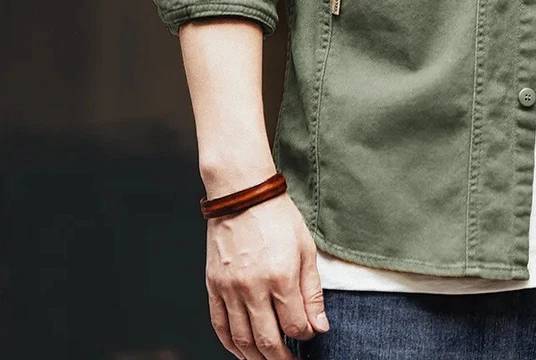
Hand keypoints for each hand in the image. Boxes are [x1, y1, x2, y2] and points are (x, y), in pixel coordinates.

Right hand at [206, 191, 328, 358]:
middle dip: (283, 358)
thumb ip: (313, 291)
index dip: (307, 334)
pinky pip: (220, 326)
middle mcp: (253, 288)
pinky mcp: (214, 287)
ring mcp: (230, 289)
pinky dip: (231, 345)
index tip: (312, 332)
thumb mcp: (306, 249)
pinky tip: (242, 351)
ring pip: (242, 340)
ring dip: (257, 357)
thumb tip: (319, 327)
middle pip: (268, 341)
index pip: (296, 326)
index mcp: (281, 277)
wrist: (242, 195)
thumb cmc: (278, 217)